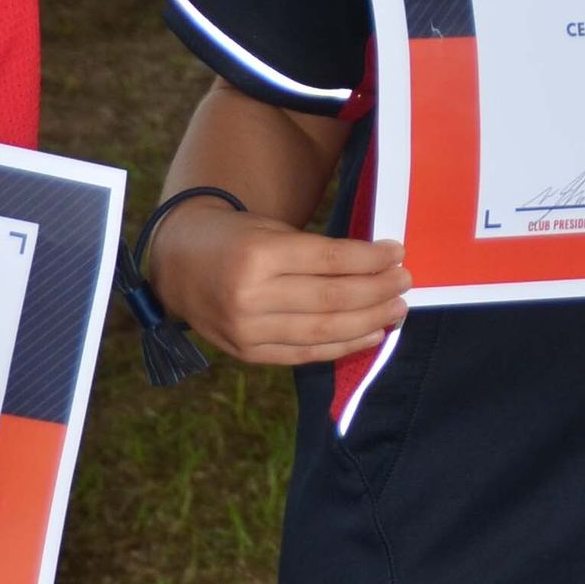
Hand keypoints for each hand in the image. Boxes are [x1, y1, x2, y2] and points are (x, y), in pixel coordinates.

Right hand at [147, 201, 409, 366]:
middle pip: (331, 299)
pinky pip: (303, 353)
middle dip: (377, 292)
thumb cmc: (239, 239)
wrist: (178, 265)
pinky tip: (371, 335)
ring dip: (368, 322)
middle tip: (406, 283)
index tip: (399, 253)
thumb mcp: (273, 230)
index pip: (330, 260)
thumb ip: (320, 251)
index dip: (371, 259)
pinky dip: (342, 347)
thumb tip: (381, 265)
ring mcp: (246, 329)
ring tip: (397, 311)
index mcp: (259, 254)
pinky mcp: (246, 352)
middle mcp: (250, 295)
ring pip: (322, 330)